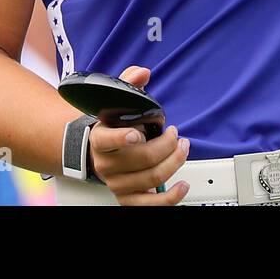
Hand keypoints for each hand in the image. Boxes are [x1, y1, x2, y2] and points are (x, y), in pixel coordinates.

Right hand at [88, 65, 190, 205]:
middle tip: (176, 134)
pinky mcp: (127, 197)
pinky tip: (182, 186)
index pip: (107, 140)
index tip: (137, 134)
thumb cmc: (112, 127)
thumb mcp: (116, 103)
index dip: (123, 137)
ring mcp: (116, 183)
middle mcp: (106, 163)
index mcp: (101, 139)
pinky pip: (149, 205)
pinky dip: (169, 198)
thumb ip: (128, 84)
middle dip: (167, 144)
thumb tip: (142, 72)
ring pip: (150, 179)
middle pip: (141, 158)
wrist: (97, 152)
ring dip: (174, 162)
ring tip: (182, 148)